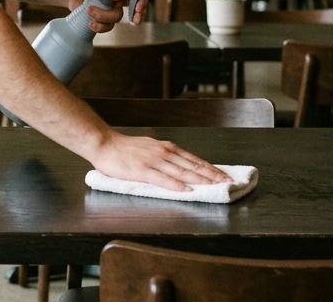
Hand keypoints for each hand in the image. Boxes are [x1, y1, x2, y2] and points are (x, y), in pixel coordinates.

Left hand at [68, 0, 146, 30]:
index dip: (142, 0)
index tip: (138, 7)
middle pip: (136, 8)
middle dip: (137, 15)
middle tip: (134, 20)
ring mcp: (112, 9)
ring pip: (117, 17)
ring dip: (104, 16)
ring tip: (89, 10)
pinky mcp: (104, 20)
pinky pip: (108, 27)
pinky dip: (100, 27)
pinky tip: (90, 23)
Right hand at [90, 132, 231, 190]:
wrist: (104, 144)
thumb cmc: (124, 149)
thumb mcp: (150, 148)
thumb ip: (165, 157)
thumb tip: (181, 168)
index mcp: (166, 148)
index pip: (194, 159)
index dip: (210, 168)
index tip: (224, 175)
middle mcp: (163, 152)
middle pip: (192, 165)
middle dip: (212, 174)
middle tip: (227, 182)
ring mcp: (153, 161)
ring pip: (182, 171)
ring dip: (200, 179)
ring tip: (214, 186)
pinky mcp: (142, 170)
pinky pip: (162, 179)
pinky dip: (176, 184)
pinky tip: (186, 189)